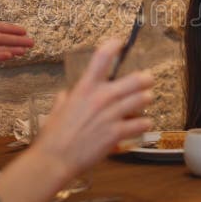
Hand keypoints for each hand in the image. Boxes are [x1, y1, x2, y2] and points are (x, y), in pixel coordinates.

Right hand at [31, 39, 153, 178]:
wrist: (55, 159)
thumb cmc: (53, 134)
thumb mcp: (58, 108)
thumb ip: (66, 98)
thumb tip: (67, 94)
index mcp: (85, 87)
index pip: (102, 57)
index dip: (114, 45)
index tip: (120, 42)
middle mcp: (101, 97)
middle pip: (135, 79)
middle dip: (145, 79)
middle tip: (147, 80)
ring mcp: (111, 115)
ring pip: (142, 99)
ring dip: (146, 99)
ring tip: (145, 101)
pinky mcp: (117, 132)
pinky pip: (141, 123)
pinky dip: (144, 123)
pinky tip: (142, 124)